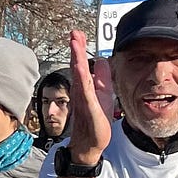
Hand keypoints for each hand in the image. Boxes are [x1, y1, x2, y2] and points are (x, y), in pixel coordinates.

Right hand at [67, 29, 114, 163]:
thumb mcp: (104, 94)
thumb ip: (103, 77)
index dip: (80, 49)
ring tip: (74, 42)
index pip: (82, 64)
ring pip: (79, 74)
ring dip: (77, 58)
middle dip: (76, 48)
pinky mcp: (89, 108)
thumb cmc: (96, 122)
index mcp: (85, 87)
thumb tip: (103, 60)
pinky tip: (80, 67)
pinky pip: (85, 91)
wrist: (90, 144)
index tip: (77, 34)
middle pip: (78, 65)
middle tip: (73, 32)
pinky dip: (82, 77)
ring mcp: (84, 99)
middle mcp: (81, 91)